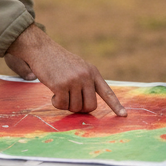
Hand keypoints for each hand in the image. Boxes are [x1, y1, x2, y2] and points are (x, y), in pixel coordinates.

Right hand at [4, 25, 127, 116]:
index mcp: (93, 72)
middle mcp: (86, 76)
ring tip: (59, 91)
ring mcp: (74, 80)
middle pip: (90, 106)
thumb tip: (88, 105)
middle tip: (70, 100)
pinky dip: (56, 103)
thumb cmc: (58, 61)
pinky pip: (62, 105)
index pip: (107, 92)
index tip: (124, 116)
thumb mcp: (79, 67)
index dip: (116, 105)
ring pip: (75, 107)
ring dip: (66, 104)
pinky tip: (52, 92)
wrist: (42, 50)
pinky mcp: (61, 85)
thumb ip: (86, 82)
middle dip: (80, 108)